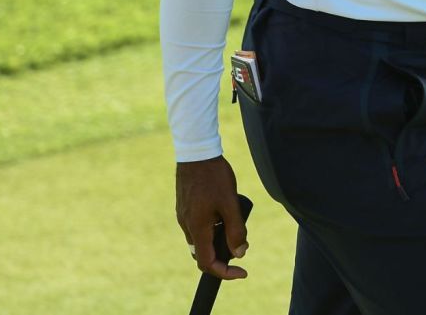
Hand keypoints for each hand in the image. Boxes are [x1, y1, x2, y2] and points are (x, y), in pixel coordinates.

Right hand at [175, 156, 248, 279]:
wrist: (196, 153)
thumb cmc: (214, 177)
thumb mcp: (231, 204)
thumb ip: (235, 230)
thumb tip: (240, 253)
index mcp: (197, 228)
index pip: (208, 263)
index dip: (225, 272)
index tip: (242, 272)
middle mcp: (186, 226)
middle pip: (203, 253)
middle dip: (223, 255)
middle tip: (241, 243)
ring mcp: (183, 216)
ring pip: (201, 239)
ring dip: (217, 239)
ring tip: (233, 222)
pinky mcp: (184, 207)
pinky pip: (197, 226)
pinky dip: (211, 228)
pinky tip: (222, 212)